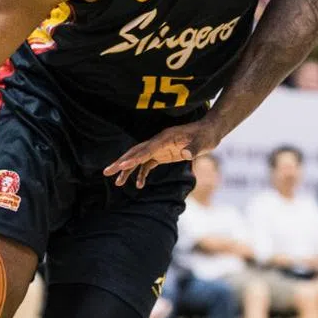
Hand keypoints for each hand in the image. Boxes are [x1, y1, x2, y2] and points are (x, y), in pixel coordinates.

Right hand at [104, 119, 220, 189]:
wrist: (210, 131)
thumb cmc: (206, 135)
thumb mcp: (203, 142)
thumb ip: (193, 148)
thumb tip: (185, 154)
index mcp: (165, 138)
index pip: (146, 149)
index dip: (133, 158)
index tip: (121, 166)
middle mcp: (158, 142)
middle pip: (136, 152)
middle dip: (121, 163)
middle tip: (107, 172)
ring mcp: (159, 148)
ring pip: (139, 159)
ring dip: (128, 170)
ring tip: (118, 183)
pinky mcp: (163, 154)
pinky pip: (148, 164)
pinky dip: (142, 174)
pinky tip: (140, 185)